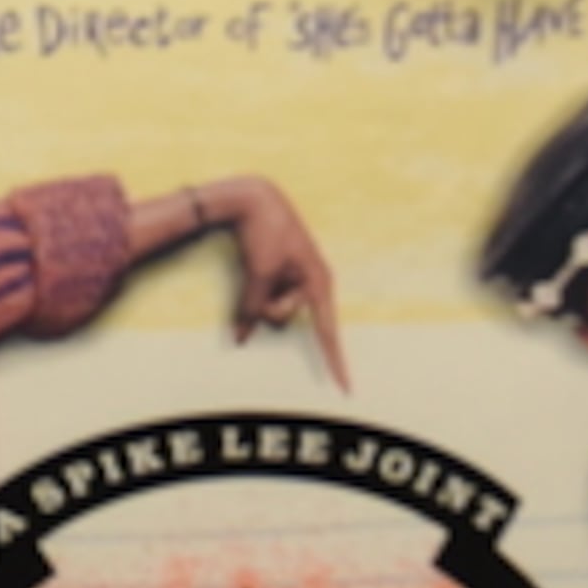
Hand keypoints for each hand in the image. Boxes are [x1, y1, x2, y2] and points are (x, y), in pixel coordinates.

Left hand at [196, 176, 347, 386]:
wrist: (251, 197)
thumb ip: (252, 307)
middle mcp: (312, 282)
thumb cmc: (262, 233)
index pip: (328, 333)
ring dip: (260, 293)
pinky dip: (256, 292)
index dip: (336, 363)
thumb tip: (241, 337)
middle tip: (263, 270)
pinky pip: (268, 295)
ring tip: (259, 260)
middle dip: (267, 304)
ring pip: (272, 307)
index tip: (346, 389)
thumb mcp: (258, 273)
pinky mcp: (281, 273)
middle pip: (285, 317)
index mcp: (318, 282)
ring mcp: (296, 278)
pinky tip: (254, 265)